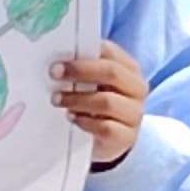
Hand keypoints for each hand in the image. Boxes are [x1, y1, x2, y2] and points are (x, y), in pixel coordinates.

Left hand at [54, 43, 147, 167]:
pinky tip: (71, 118)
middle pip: (112, 72)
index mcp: (128, 69)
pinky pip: (106, 128)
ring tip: (56, 99)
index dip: (85, 51)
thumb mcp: (90, 83)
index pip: (110, 52)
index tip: (59, 57)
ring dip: (77, 99)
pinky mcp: (126, 136)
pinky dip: (85, 122)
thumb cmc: (95, 103)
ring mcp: (134, 114)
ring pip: (107, 102)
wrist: (108, 139)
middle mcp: (136, 89)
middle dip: (80, 71)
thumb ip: (82, 69)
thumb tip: (56, 59)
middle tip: (54, 74)